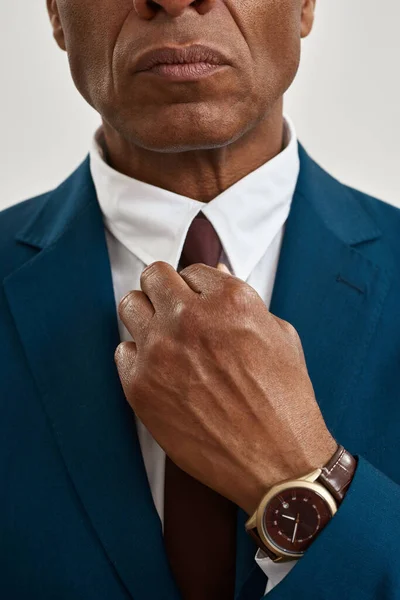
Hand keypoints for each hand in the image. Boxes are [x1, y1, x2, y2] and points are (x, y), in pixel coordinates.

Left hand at [114, 261, 336, 515]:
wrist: (277, 463)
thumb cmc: (285, 401)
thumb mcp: (280, 336)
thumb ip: (243, 301)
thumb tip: (216, 277)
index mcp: (229, 300)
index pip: (191, 270)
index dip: (196, 287)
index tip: (197, 301)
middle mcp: (189, 318)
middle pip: (153, 277)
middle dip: (164, 290)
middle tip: (174, 310)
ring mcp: (160, 351)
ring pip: (130, 306)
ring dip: (146, 316)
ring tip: (164, 337)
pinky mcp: (140, 386)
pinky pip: (123, 351)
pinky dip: (138, 357)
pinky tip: (160, 372)